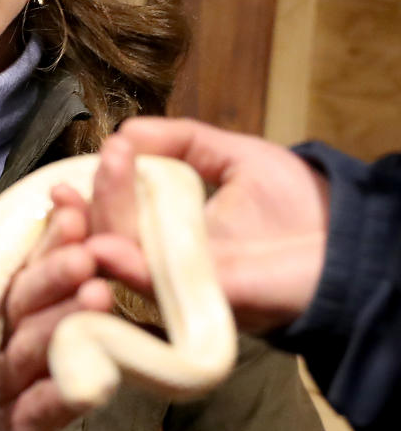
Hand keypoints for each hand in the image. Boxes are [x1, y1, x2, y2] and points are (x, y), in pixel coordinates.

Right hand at [0, 200, 112, 430]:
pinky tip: (93, 382)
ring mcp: (4, 387)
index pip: (27, 265)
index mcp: (7, 309)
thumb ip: (52, 263)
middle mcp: (0, 341)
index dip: (50, 239)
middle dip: (52, 274)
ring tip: (98, 296)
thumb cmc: (18, 378)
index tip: (75, 211)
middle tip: (85, 253)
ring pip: (31, 351)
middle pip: (21, 302)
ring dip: (61, 323)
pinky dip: (64, 395)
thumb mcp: (35, 319)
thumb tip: (73, 198)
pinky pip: (41, 410)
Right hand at [83, 117, 330, 332]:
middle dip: (96, 201)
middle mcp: (167, 264)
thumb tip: (127, 131)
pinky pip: (154, 289)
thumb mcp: (233, 157)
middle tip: (109, 159)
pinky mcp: (206, 300)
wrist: (350, 238)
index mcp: (167, 234)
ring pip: (122, 260)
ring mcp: (183, 285)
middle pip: (109, 238)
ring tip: (110, 172)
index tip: (80, 168)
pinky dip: (125, 267)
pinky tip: (104, 243)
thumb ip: (183, 141)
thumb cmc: (298, 206)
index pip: (115, 218)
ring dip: (105, 220)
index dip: (92, 196)